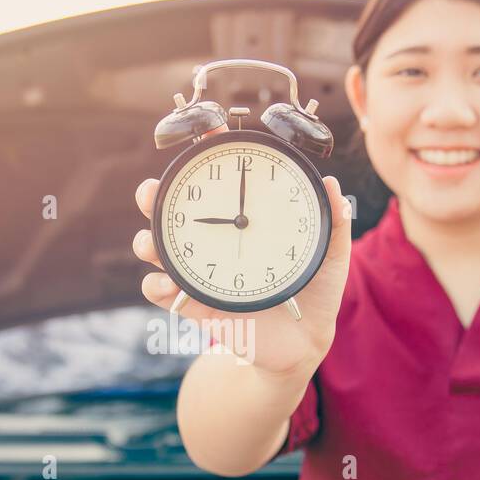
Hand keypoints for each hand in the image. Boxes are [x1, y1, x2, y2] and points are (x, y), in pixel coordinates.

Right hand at [132, 125, 352, 378]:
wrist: (304, 344)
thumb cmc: (315, 296)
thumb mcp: (329, 257)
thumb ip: (334, 223)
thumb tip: (331, 185)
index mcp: (241, 224)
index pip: (215, 184)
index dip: (203, 158)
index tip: (204, 135)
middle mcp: (214, 243)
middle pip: (169, 212)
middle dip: (151, 197)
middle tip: (151, 192)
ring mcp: (200, 273)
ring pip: (156, 249)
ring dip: (146, 242)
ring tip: (151, 243)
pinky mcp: (195, 306)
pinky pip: (160, 293)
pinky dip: (156, 286)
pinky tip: (167, 284)